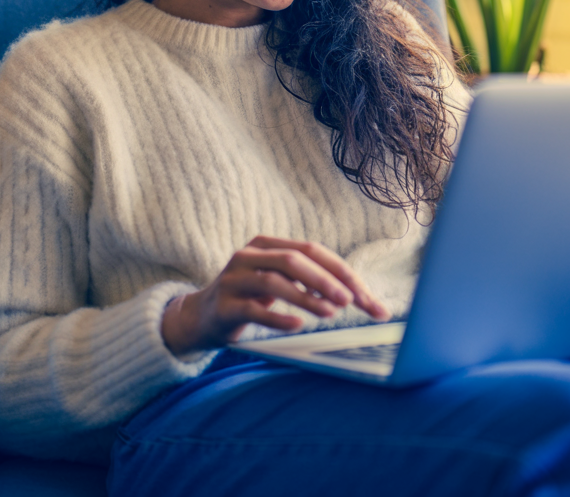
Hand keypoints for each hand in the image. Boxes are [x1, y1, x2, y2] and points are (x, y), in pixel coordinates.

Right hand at [161, 236, 391, 355]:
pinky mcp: (224, 304)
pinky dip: (277, 317)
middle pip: (294, 260)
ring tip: (329, 313)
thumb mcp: (279, 282)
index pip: (313, 251)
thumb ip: (310, 283)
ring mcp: (234, 278)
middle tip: (349, 301)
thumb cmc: (251, 298)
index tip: (366, 298)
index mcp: (268, 244)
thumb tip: (357, 296)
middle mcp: (249, 255)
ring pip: (273, 282)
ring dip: (305, 298)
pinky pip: (253, 310)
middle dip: (325, 281)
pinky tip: (297, 325)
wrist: (202, 317)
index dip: (342, 273)